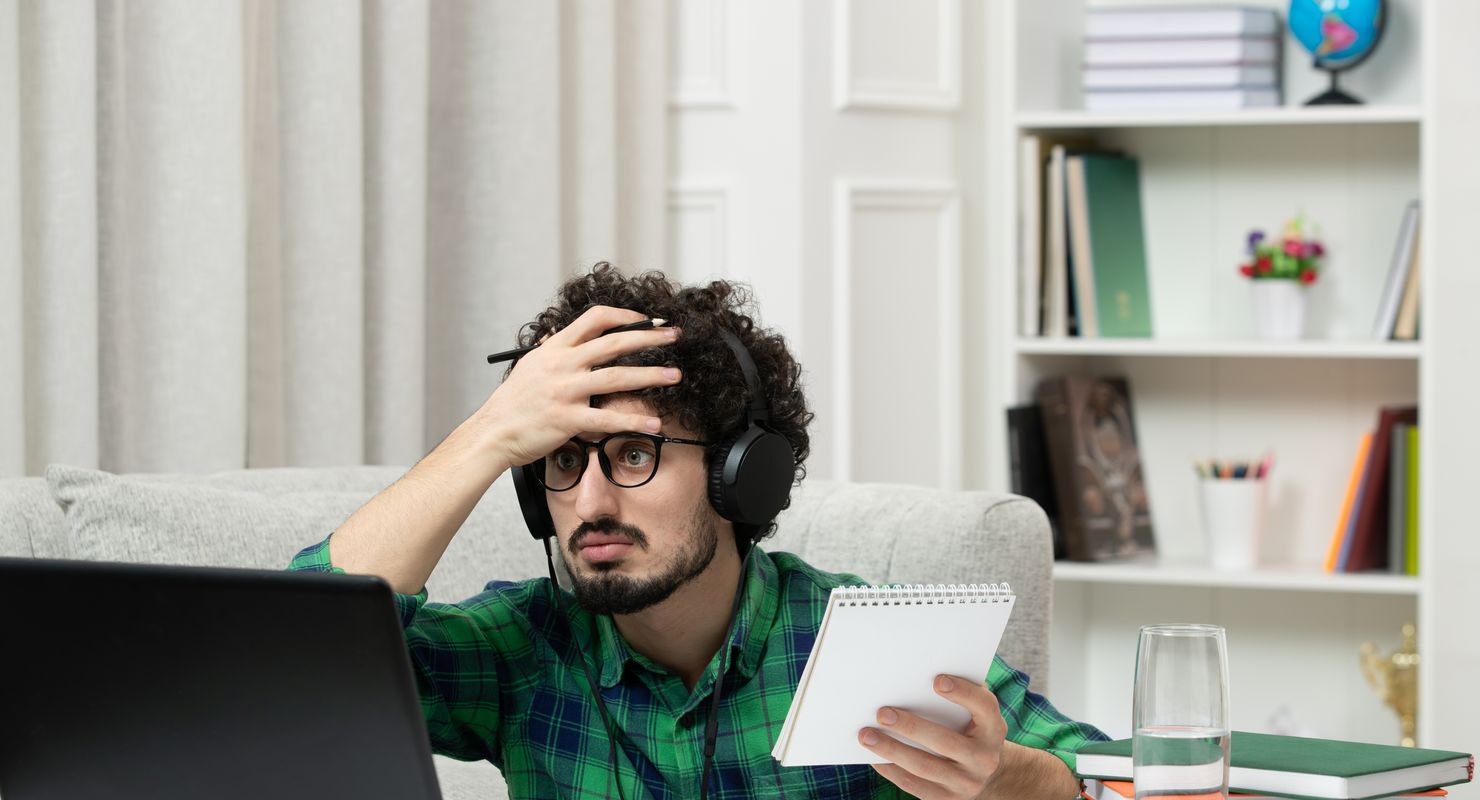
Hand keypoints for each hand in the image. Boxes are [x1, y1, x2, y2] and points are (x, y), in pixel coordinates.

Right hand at [476, 305, 682, 467]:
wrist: (493, 432)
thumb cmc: (512, 402)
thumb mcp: (529, 365)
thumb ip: (549, 349)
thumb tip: (557, 334)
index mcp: (555, 349)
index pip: (594, 319)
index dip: (625, 317)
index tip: (646, 321)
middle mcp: (562, 365)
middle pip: (613, 343)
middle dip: (649, 338)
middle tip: (674, 335)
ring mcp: (565, 391)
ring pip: (616, 377)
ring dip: (651, 375)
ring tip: (675, 375)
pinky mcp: (568, 419)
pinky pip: (607, 418)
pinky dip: (633, 421)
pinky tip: (654, 423)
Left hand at [858, 674, 1007, 799]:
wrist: (987, 774)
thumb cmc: (971, 729)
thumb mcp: (976, 713)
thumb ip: (959, 693)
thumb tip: (918, 674)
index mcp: (993, 729)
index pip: (984, 707)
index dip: (963, 693)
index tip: (937, 680)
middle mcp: (984, 759)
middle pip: (945, 742)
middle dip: (910, 727)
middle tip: (882, 713)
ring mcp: (966, 783)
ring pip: (924, 766)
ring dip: (891, 750)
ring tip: (866, 735)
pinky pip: (915, 786)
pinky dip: (891, 770)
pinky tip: (874, 756)